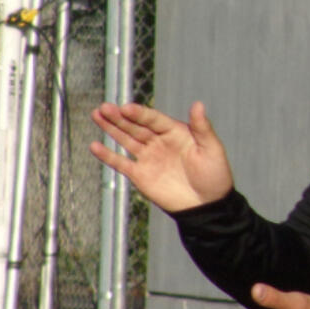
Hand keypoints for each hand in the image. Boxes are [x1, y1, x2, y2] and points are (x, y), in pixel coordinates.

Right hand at [90, 101, 232, 211]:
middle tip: (104, 107)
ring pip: (126, 139)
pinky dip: (108, 155)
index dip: (139, 113)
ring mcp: (148, 157)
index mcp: (175, 132)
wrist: (207, 205)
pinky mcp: (140, 175)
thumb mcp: (212, 148)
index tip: (125, 107)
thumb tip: (198, 104)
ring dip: (111, 128)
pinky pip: (121, 163)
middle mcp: (159, 141)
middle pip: (136, 126)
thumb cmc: (215, 175)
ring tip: (96, 115)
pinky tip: (95, 145)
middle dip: (119, 117)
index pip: (153, 119)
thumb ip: (202, 127)